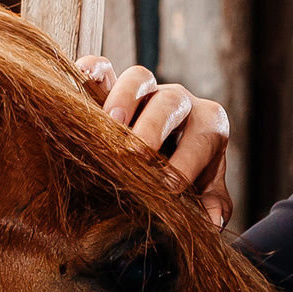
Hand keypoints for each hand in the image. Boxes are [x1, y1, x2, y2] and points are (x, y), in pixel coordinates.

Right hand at [74, 55, 233, 228]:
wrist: (163, 159)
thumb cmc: (187, 176)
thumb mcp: (205, 191)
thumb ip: (212, 204)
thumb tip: (211, 223)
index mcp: (208, 125)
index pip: (202, 138)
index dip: (187, 161)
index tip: (168, 187)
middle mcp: (180, 101)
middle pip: (171, 102)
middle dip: (154, 128)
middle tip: (137, 155)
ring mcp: (147, 90)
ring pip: (139, 78)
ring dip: (125, 98)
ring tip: (111, 122)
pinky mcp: (114, 85)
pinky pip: (105, 68)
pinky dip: (93, 69)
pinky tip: (80, 76)